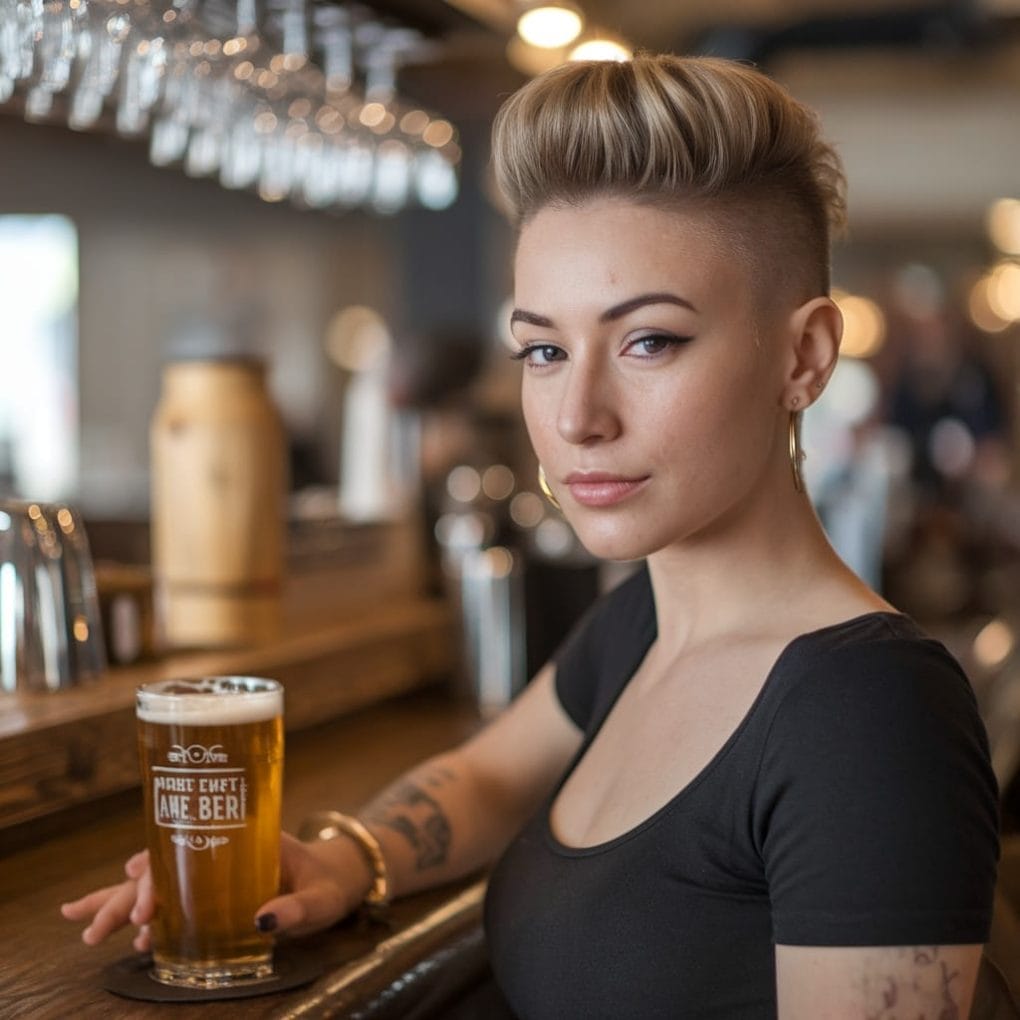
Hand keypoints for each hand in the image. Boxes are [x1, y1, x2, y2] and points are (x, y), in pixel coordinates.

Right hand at [61, 833, 373, 947]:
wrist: (341, 874)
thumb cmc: (330, 882)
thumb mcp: (319, 898)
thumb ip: (295, 909)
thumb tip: (262, 918)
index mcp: (245, 841)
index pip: (187, 850)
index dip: (157, 874)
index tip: (139, 904)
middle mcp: (223, 849)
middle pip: (163, 867)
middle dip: (123, 898)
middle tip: (91, 929)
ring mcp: (217, 868)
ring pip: (161, 881)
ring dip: (122, 902)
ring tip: (87, 929)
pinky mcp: (218, 887)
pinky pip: (176, 898)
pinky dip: (149, 912)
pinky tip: (129, 931)